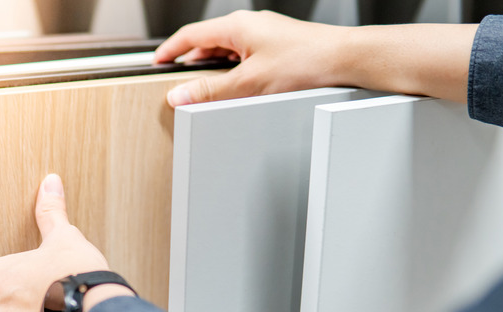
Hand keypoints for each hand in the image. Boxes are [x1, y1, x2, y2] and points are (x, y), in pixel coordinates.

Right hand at [155, 10, 347, 106]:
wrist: (344, 59)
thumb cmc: (305, 63)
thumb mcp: (249, 83)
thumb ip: (210, 91)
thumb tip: (180, 95)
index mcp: (237, 26)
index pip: (191, 35)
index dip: (170, 50)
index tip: (158, 61)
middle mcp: (250, 25)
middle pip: (208, 41)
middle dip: (190, 60)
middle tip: (176, 77)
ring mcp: (265, 34)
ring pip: (226, 48)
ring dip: (211, 66)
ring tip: (202, 85)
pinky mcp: (277, 45)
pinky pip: (243, 53)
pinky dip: (230, 67)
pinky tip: (234, 84)